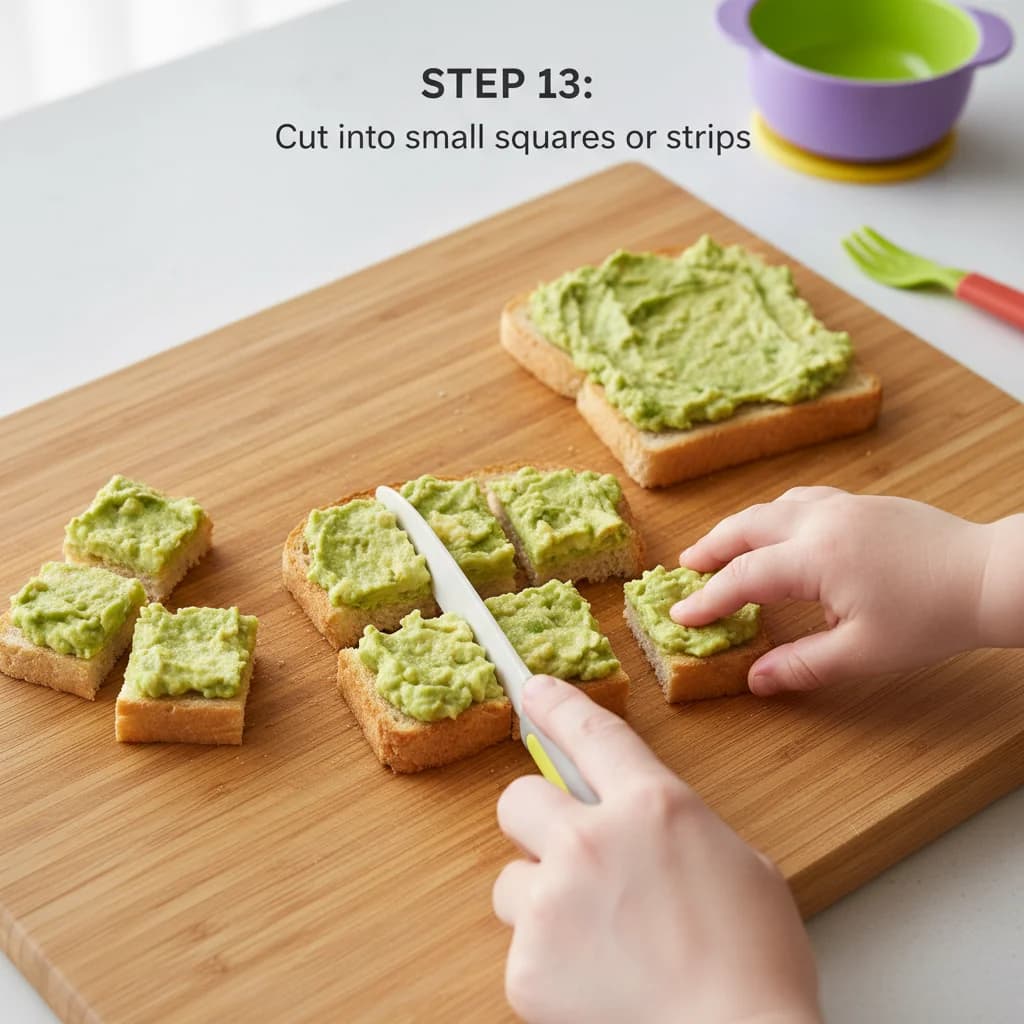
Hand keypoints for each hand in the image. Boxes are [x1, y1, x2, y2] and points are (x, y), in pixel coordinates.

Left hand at [493, 675, 819, 1023]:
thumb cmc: (755, 963)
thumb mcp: (739, 864)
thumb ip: (676, 829)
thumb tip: (644, 831)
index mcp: (654, 806)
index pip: (591, 733)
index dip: (558, 706)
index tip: (534, 692)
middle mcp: (592, 841)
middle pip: (518, 798)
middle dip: (538, 822)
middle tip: (569, 856)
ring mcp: (553, 902)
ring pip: (511, 880)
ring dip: (542, 901)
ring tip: (594, 940)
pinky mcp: (528, 965)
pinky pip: (520, 947)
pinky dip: (548, 964)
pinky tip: (594, 982)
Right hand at [671, 486, 999, 695]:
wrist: (990, 575)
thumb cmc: (930, 617)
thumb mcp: (862, 652)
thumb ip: (802, 665)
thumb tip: (755, 680)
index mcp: (815, 558)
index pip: (743, 578)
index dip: (708, 599)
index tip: (681, 615)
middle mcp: (820, 522)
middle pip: (747, 527)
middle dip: (711, 547)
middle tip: (686, 566)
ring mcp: (843, 506)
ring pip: (774, 507)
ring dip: (742, 526)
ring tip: (724, 545)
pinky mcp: (864, 504)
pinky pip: (804, 500)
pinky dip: (777, 514)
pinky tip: (782, 529)